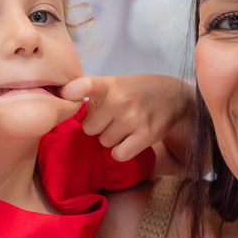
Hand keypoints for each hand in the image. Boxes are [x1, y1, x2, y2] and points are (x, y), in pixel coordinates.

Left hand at [59, 74, 194, 162]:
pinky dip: (122, 151)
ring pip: (104, 142)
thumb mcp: (115, 83)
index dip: (72, 92)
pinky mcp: (146, 135)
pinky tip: (129, 140)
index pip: (86, 85)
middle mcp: (120, 100)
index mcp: (110, 85)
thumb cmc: (136, 91)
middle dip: (98, 126)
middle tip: (112, 119)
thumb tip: (64, 103)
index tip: (65, 95)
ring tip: (124, 127)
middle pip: (90, 128)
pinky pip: (119, 154)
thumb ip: (91, 92)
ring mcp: (133, 118)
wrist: (174, 96)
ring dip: (112, 139)